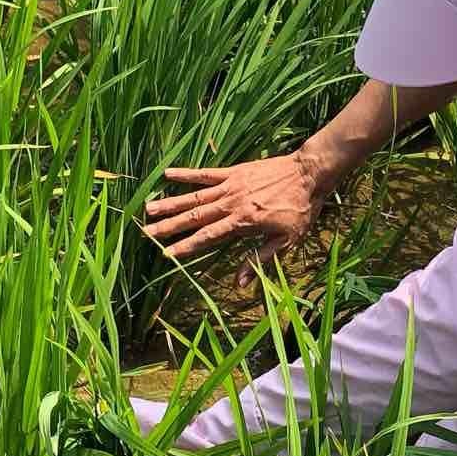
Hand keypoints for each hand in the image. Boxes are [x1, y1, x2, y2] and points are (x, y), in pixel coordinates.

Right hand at [143, 152, 325, 265]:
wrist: (310, 173)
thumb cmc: (300, 210)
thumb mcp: (285, 241)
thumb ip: (259, 260)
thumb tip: (239, 284)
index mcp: (242, 223)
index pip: (207, 237)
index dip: (185, 247)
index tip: (166, 255)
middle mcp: (231, 204)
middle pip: (194, 218)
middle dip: (169, 227)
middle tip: (146, 233)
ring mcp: (230, 186)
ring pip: (194, 197)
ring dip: (171, 203)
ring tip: (148, 208)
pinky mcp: (234, 171)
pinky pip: (205, 173)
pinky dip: (186, 174)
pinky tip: (167, 174)